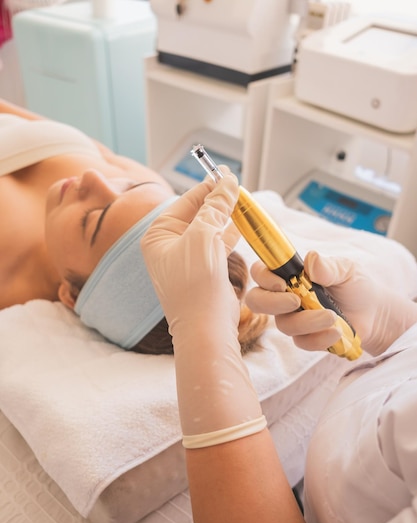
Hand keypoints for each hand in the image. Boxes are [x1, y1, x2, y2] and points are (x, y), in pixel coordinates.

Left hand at [141, 173, 240, 335]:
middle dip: (218, 200)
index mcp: (159, 235)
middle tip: (237, 185)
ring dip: (227, 216)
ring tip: (244, 201)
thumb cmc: (195, 284)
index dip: (207, 187)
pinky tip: (242, 224)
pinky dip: (230, 233)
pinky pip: (218, 245)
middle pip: (198, 213)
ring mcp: (187, 259)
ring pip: (210, 228)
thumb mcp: (203, 236)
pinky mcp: (205, 272)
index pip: (185, 201)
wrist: (205, 327)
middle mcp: (170, 246)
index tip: (226, 175)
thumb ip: (215, 207)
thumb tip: (226, 181)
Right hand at [246, 251, 416, 355]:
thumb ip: (328, 266)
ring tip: (333, 317)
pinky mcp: (304, 338)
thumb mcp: (346, 270)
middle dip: (272, 303)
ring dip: (307, 321)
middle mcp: (283, 297)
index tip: (282, 283)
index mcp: (289, 275)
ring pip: (283, 325)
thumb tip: (312, 259)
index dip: (263, 278)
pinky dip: (319, 338)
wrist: (374, 312)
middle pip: (256, 301)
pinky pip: (302, 342)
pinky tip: (337, 332)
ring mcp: (292, 319)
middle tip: (296, 301)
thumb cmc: (355, 285)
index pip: (260, 273)